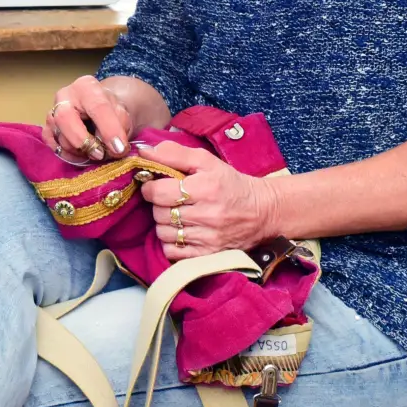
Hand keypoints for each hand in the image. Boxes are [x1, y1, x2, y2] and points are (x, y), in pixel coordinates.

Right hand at [40, 75, 133, 162]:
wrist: (99, 111)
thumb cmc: (110, 111)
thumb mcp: (122, 114)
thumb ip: (120, 128)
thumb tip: (114, 149)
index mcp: (86, 87)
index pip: (97, 107)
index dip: (109, 129)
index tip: (119, 148)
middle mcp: (64, 96)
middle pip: (65, 118)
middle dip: (84, 141)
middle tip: (100, 154)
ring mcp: (52, 112)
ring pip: (59, 136)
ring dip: (80, 151)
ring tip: (96, 153)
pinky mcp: (46, 128)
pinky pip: (52, 145)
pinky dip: (68, 155)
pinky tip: (82, 155)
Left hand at [136, 141, 278, 260]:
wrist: (263, 211)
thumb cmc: (230, 183)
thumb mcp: (206, 160)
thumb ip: (173, 153)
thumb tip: (144, 152)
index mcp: (206, 188)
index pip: (159, 192)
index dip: (150, 187)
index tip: (154, 185)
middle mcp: (207, 215)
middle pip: (159, 213)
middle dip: (158, 205)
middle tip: (168, 199)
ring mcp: (208, 238)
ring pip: (163, 233)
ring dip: (164, 223)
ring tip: (176, 214)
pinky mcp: (209, 255)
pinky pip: (173, 252)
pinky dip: (171, 242)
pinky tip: (181, 231)